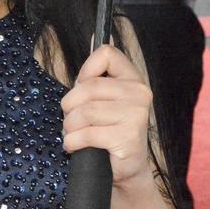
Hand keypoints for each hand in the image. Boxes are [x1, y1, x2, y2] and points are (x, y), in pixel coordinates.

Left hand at [61, 44, 152, 188]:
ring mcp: (136, 115)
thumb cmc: (110, 131)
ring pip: (84, 112)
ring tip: (73, 134)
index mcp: (133, 79)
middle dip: (69, 106)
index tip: (81, 88)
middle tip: (71, 120)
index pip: (107, 53)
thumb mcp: (104, 99)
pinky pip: (87, 133)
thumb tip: (94, 37)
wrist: (124, 171)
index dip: (85, 70)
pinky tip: (75, 146)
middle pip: (88, 87)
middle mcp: (139, 93)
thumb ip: (99, 72)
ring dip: (70, 127)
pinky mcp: (128, 137)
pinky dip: (73, 142)